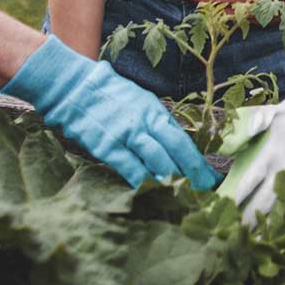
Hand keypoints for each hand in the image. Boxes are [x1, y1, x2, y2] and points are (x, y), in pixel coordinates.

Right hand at [1, 36, 218, 189]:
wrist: (73, 87)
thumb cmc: (107, 95)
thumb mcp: (138, 101)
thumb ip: (155, 123)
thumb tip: (174, 146)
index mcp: (154, 111)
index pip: (184, 140)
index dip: (199, 162)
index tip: (211, 178)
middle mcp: (145, 122)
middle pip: (176, 152)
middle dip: (192, 176)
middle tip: (202, 193)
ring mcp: (126, 133)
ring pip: (157, 161)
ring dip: (171, 181)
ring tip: (182, 196)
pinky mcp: (106, 145)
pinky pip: (129, 168)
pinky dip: (142, 182)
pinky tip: (150, 192)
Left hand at [225, 74, 284, 220]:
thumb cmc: (284, 117)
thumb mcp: (269, 112)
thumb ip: (256, 122)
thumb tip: (241, 135)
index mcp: (273, 151)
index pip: (254, 176)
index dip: (242, 193)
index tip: (228, 206)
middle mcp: (284, 168)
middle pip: (265, 197)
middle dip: (250, 215)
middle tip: (233, 231)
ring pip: (278, 205)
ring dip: (263, 221)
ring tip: (247, 238)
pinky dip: (278, 219)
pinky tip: (265, 232)